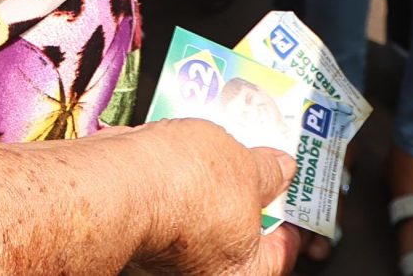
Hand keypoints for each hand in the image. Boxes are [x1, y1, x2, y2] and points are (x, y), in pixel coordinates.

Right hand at [121, 118, 304, 275]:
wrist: (115, 183)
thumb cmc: (183, 190)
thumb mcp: (246, 168)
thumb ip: (269, 171)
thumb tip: (281, 168)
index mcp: (241, 274)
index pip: (281, 253)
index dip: (294, 219)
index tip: (296, 198)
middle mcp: (201, 274)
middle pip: (238, 234)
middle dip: (249, 196)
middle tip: (260, 164)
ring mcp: (166, 259)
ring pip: (200, 219)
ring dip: (211, 186)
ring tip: (221, 148)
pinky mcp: (138, 234)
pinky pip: (169, 207)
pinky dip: (178, 183)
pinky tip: (183, 152)